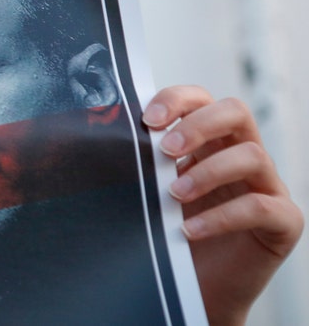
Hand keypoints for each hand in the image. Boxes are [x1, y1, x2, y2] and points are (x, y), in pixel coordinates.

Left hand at [143, 86, 302, 325]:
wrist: (192, 289)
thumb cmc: (168, 236)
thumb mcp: (150, 192)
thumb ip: (140, 164)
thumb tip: (105, 137)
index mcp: (210, 142)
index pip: (202, 99)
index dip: (177, 100)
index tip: (147, 119)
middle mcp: (242, 156)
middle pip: (236, 112)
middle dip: (198, 124)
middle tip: (166, 149)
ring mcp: (267, 187)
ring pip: (253, 155)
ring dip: (209, 171)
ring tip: (174, 194)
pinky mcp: (283, 222)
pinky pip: (262, 207)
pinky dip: (222, 216)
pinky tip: (190, 230)